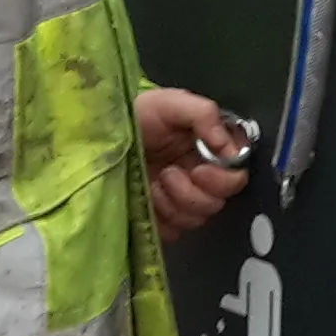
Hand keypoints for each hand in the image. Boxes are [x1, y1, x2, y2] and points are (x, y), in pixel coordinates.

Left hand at [136, 88, 249, 240]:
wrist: (98, 138)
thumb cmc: (136, 116)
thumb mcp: (169, 103)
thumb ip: (204, 115)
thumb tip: (230, 148)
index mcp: (211, 150)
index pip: (236, 175)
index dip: (223, 177)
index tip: (198, 169)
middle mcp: (202, 177)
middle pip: (219, 201)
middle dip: (193, 191)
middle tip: (169, 174)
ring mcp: (182, 199)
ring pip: (198, 218)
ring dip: (174, 202)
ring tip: (154, 182)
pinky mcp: (163, 218)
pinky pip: (175, 231)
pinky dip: (161, 217)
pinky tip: (146, 198)